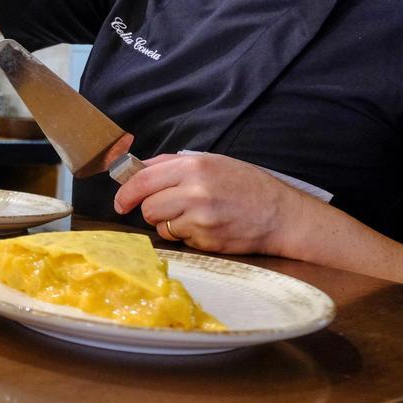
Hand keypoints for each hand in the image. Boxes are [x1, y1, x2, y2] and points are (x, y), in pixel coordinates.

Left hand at [113, 152, 304, 254]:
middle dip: (151, 209)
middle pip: (148, 207)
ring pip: (161, 226)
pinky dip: (186, 236)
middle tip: (167, 207)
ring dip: (169, 223)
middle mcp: (195, 192)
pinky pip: (180, 240)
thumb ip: (173, 165)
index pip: (143, 180)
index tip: (121, 201)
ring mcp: (200, 219)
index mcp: (194, 167)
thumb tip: (138, 170)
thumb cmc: (247, 185)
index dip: (126, 192)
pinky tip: (206, 227)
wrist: (281, 215)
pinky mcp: (206, 240)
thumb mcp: (213, 162)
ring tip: (194, 216)